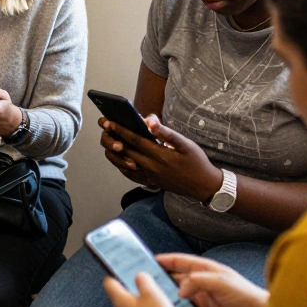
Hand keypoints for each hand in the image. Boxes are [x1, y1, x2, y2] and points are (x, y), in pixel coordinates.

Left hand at [100, 115, 222, 201]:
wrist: (203, 186)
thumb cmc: (196, 162)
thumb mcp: (186, 144)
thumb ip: (166, 133)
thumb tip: (150, 121)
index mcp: (160, 155)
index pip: (135, 140)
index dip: (120, 129)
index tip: (109, 121)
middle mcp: (151, 167)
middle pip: (126, 151)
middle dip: (113, 137)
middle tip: (103, 126)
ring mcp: (149, 176)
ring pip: (124, 164)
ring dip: (114, 152)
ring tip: (108, 141)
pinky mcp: (150, 182)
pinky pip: (130, 175)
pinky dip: (121, 166)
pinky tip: (118, 158)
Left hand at [103, 273, 183, 306]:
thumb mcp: (152, 293)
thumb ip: (143, 280)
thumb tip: (139, 276)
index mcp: (119, 301)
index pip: (108, 282)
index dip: (115, 274)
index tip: (124, 270)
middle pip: (121, 296)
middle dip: (133, 290)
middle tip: (147, 286)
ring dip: (141, 304)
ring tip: (157, 302)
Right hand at [158, 253, 268, 306]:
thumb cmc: (246, 296)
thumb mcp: (222, 282)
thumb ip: (198, 281)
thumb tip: (179, 289)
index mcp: (206, 271)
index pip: (182, 262)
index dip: (166, 260)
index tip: (149, 261)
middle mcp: (202, 286)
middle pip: (176, 283)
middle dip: (163, 285)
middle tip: (148, 289)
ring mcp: (202, 303)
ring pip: (179, 303)